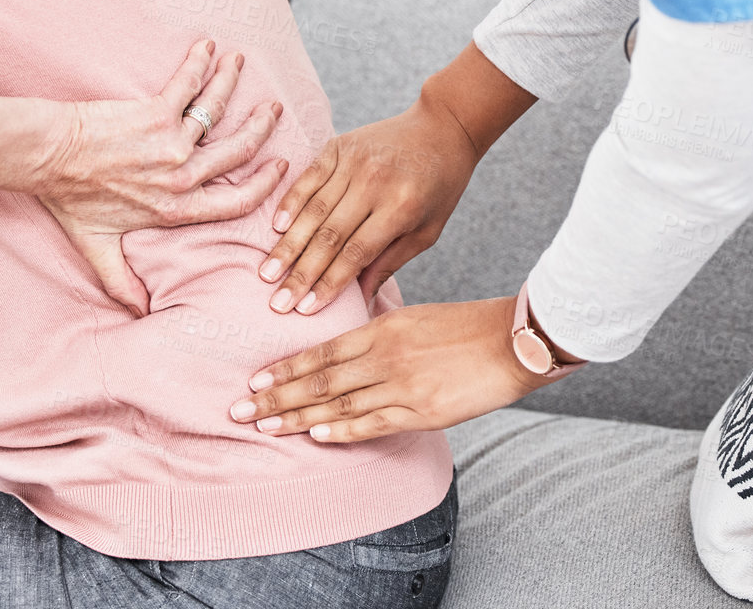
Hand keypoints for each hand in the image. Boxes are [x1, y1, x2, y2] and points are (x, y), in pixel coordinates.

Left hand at [35, 39, 287, 315]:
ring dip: (233, 85)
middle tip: (272, 112)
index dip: (263, 186)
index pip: (234, 202)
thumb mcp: (98, 249)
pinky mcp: (154, 112)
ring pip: (217, 111)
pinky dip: (200, 63)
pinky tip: (208, 47)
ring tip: (241, 66)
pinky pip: (187, 84)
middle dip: (261, 130)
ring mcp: (171, 143)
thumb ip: (123, 281)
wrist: (47, 157)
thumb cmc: (69, 199)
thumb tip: (139, 314)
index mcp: (175, 209)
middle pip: (237, 152)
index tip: (278, 168)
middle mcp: (180, 177)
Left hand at [228, 298, 555, 442]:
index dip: (285, 368)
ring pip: (337, 403)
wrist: (513, 341)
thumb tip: (349, 343)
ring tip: (265, 426)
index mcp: (381, 329)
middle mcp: (383, 356)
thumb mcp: (415, 318)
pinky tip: (315, 434)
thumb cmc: (466, 327)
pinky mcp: (422, 411)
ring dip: (296, 416)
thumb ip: (379, 331)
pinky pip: (372, 423)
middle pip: (318, 380)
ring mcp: (400, 385)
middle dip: (276, 396)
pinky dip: (341, 430)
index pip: (321, 351)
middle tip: (240, 411)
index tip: (255, 380)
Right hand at [259, 94, 479, 315]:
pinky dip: (290, 203)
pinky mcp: (339, 146)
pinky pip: (308, 178)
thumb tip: (359, 299)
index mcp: (401, 207)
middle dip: (300, 273)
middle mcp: (374, 183)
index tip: (305, 310)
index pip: (356, 253)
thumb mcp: (427, 230)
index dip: (328, 283)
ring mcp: (354, 161)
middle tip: (277, 303)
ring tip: (266, 273)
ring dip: (287, 245)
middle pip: (329, 236)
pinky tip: (275, 229)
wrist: (443, 127)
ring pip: (313, 210)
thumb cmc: (439, 186)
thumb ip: (390, 262)